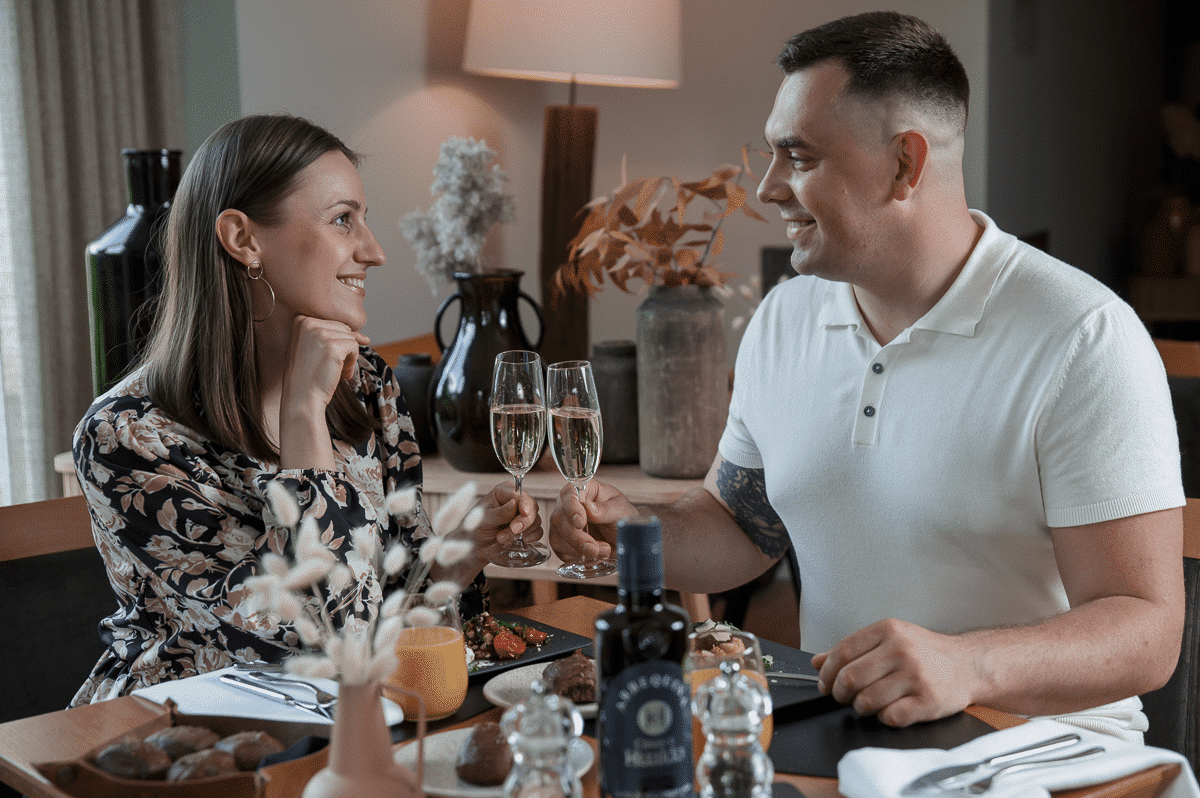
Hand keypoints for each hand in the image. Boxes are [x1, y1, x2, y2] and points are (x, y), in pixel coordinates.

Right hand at [277, 315, 368, 468]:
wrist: (301, 398)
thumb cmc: (308, 376)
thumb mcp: (315, 349)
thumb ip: (333, 336)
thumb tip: (364, 336)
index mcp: (300, 320)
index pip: (332, 323)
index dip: (338, 342)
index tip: (328, 359)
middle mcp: (307, 323)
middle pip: (343, 328)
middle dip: (344, 348)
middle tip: (331, 367)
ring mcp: (319, 334)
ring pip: (350, 337)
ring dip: (348, 356)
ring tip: (335, 371)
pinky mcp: (332, 346)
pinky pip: (355, 346)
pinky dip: (352, 362)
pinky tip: (342, 374)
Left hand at [430, 483, 541, 581]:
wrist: (472, 548)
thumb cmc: (473, 528)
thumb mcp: (483, 519)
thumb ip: (500, 512)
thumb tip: (515, 503)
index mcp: (503, 492)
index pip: (520, 494)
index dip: (524, 503)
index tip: (523, 512)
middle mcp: (515, 501)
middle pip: (532, 506)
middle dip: (525, 520)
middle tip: (513, 530)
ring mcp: (521, 516)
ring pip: (535, 520)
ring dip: (522, 532)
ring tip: (502, 538)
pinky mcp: (526, 529)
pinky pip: (537, 532)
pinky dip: (530, 538)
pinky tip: (518, 542)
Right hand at [548, 480, 634, 563]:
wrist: (625, 537)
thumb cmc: (622, 517)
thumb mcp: (621, 510)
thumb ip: (606, 509)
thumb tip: (589, 508)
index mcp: (583, 490)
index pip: (569, 494)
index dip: (571, 508)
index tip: (580, 522)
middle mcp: (568, 505)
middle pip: (559, 519)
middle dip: (577, 538)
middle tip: (594, 548)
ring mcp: (562, 525)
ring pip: (557, 538)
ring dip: (579, 550)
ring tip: (602, 551)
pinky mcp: (562, 542)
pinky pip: (561, 552)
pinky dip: (578, 558)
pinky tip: (594, 556)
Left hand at [811, 618, 979, 726]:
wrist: (969, 665)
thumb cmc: (925, 653)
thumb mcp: (889, 639)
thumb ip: (853, 650)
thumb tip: (817, 662)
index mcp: (888, 630)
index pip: (843, 651)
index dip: (827, 672)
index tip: (825, 683)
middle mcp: (901, 650)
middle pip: (851, 678)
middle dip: (840, 693)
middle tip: (844, 697)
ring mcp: (916, 676)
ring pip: (867, 701)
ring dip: (861, 708)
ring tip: (869, 703)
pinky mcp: (928, 701)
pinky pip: (890, 717)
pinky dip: (884, 718)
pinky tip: (890, 710)